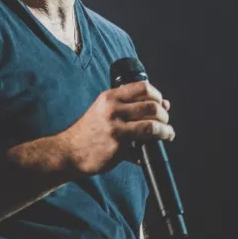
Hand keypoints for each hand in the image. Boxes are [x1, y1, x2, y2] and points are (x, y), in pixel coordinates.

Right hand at [58, 81, 173, 175]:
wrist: (70, 151)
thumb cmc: (90, 131)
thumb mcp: (104, 109)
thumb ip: (129, 105)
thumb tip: (164, 104)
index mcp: (110, 96)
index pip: (143, 87)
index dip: (157, 95)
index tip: (161, 104)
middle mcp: (113, 108)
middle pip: (152, 106)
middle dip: (164, 115)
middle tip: (165, 122)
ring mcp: (116, 127)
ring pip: (152, 124)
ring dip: (165, 130)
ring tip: (167, 134)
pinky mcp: (118, 145)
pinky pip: (144, 143)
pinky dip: (152, 146)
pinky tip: (152, 149)